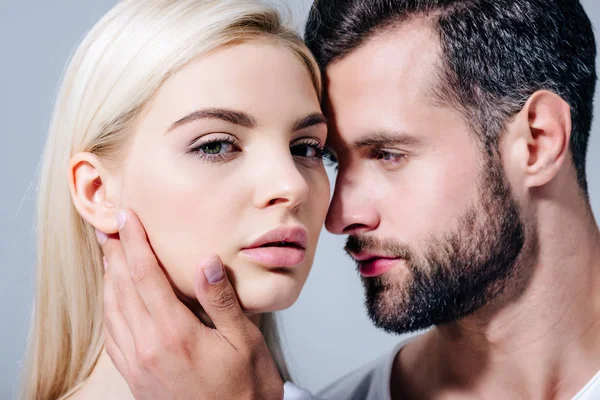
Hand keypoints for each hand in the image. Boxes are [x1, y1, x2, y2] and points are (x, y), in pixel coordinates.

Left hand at [98, 210, 283, 399]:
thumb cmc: (244, 391)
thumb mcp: (244, 342)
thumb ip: (221, 301)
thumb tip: (206, 262)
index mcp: (175, 334)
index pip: (147, 276)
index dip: (135, 243)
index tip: (127, 218)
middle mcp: (148, 347)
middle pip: (123, 288)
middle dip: (116, 254)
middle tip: (111, 228)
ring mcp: (139, 364)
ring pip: (113, 310)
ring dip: (109, 278)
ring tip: (109, 255)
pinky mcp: (137, 377)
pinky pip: (114, 335)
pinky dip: (109, 309)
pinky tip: (113, 300)